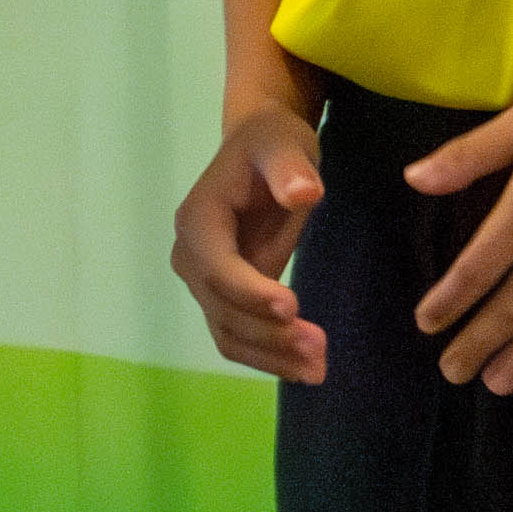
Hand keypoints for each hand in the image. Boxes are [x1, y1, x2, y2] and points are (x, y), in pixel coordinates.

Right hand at [168, 103, 330, 383]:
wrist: (261, 148)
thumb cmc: (272, 144)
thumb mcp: (284, 142)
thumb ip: (289, 167)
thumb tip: (304, 193)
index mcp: (198, 220)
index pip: (217, 267)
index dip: (249, 291)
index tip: (292, 307)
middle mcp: (192, 256)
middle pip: (222, 308)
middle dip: (268, 334)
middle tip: (320, 349)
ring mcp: (205, 281)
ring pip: (228, 333)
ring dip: (270, 356)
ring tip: (318, 369)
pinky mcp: (226, 297)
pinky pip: (239, 336)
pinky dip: (268, 357)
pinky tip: (304, 368)